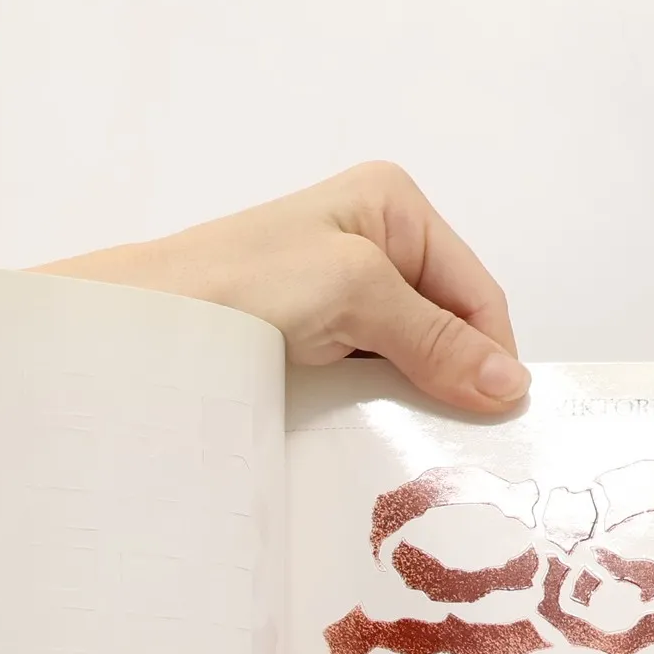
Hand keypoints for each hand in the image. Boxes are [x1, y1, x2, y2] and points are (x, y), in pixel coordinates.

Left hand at [39, 162, 528, 414]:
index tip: (500, 423)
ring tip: (422, 447)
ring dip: (418, 401)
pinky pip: (371, 379)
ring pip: (412, 359)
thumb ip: (435, 339)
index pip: (475, 290)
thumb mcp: (356, 293)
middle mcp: (373, 243)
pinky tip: (379, 436)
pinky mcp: (312, 341)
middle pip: (448, 326)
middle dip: (458, 380)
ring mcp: (340, 295)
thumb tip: (510, 386)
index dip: (493, 354)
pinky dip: (381, 408)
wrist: (143, 324)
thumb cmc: (239, 284)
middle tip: (465, 446)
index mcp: (393, 206)